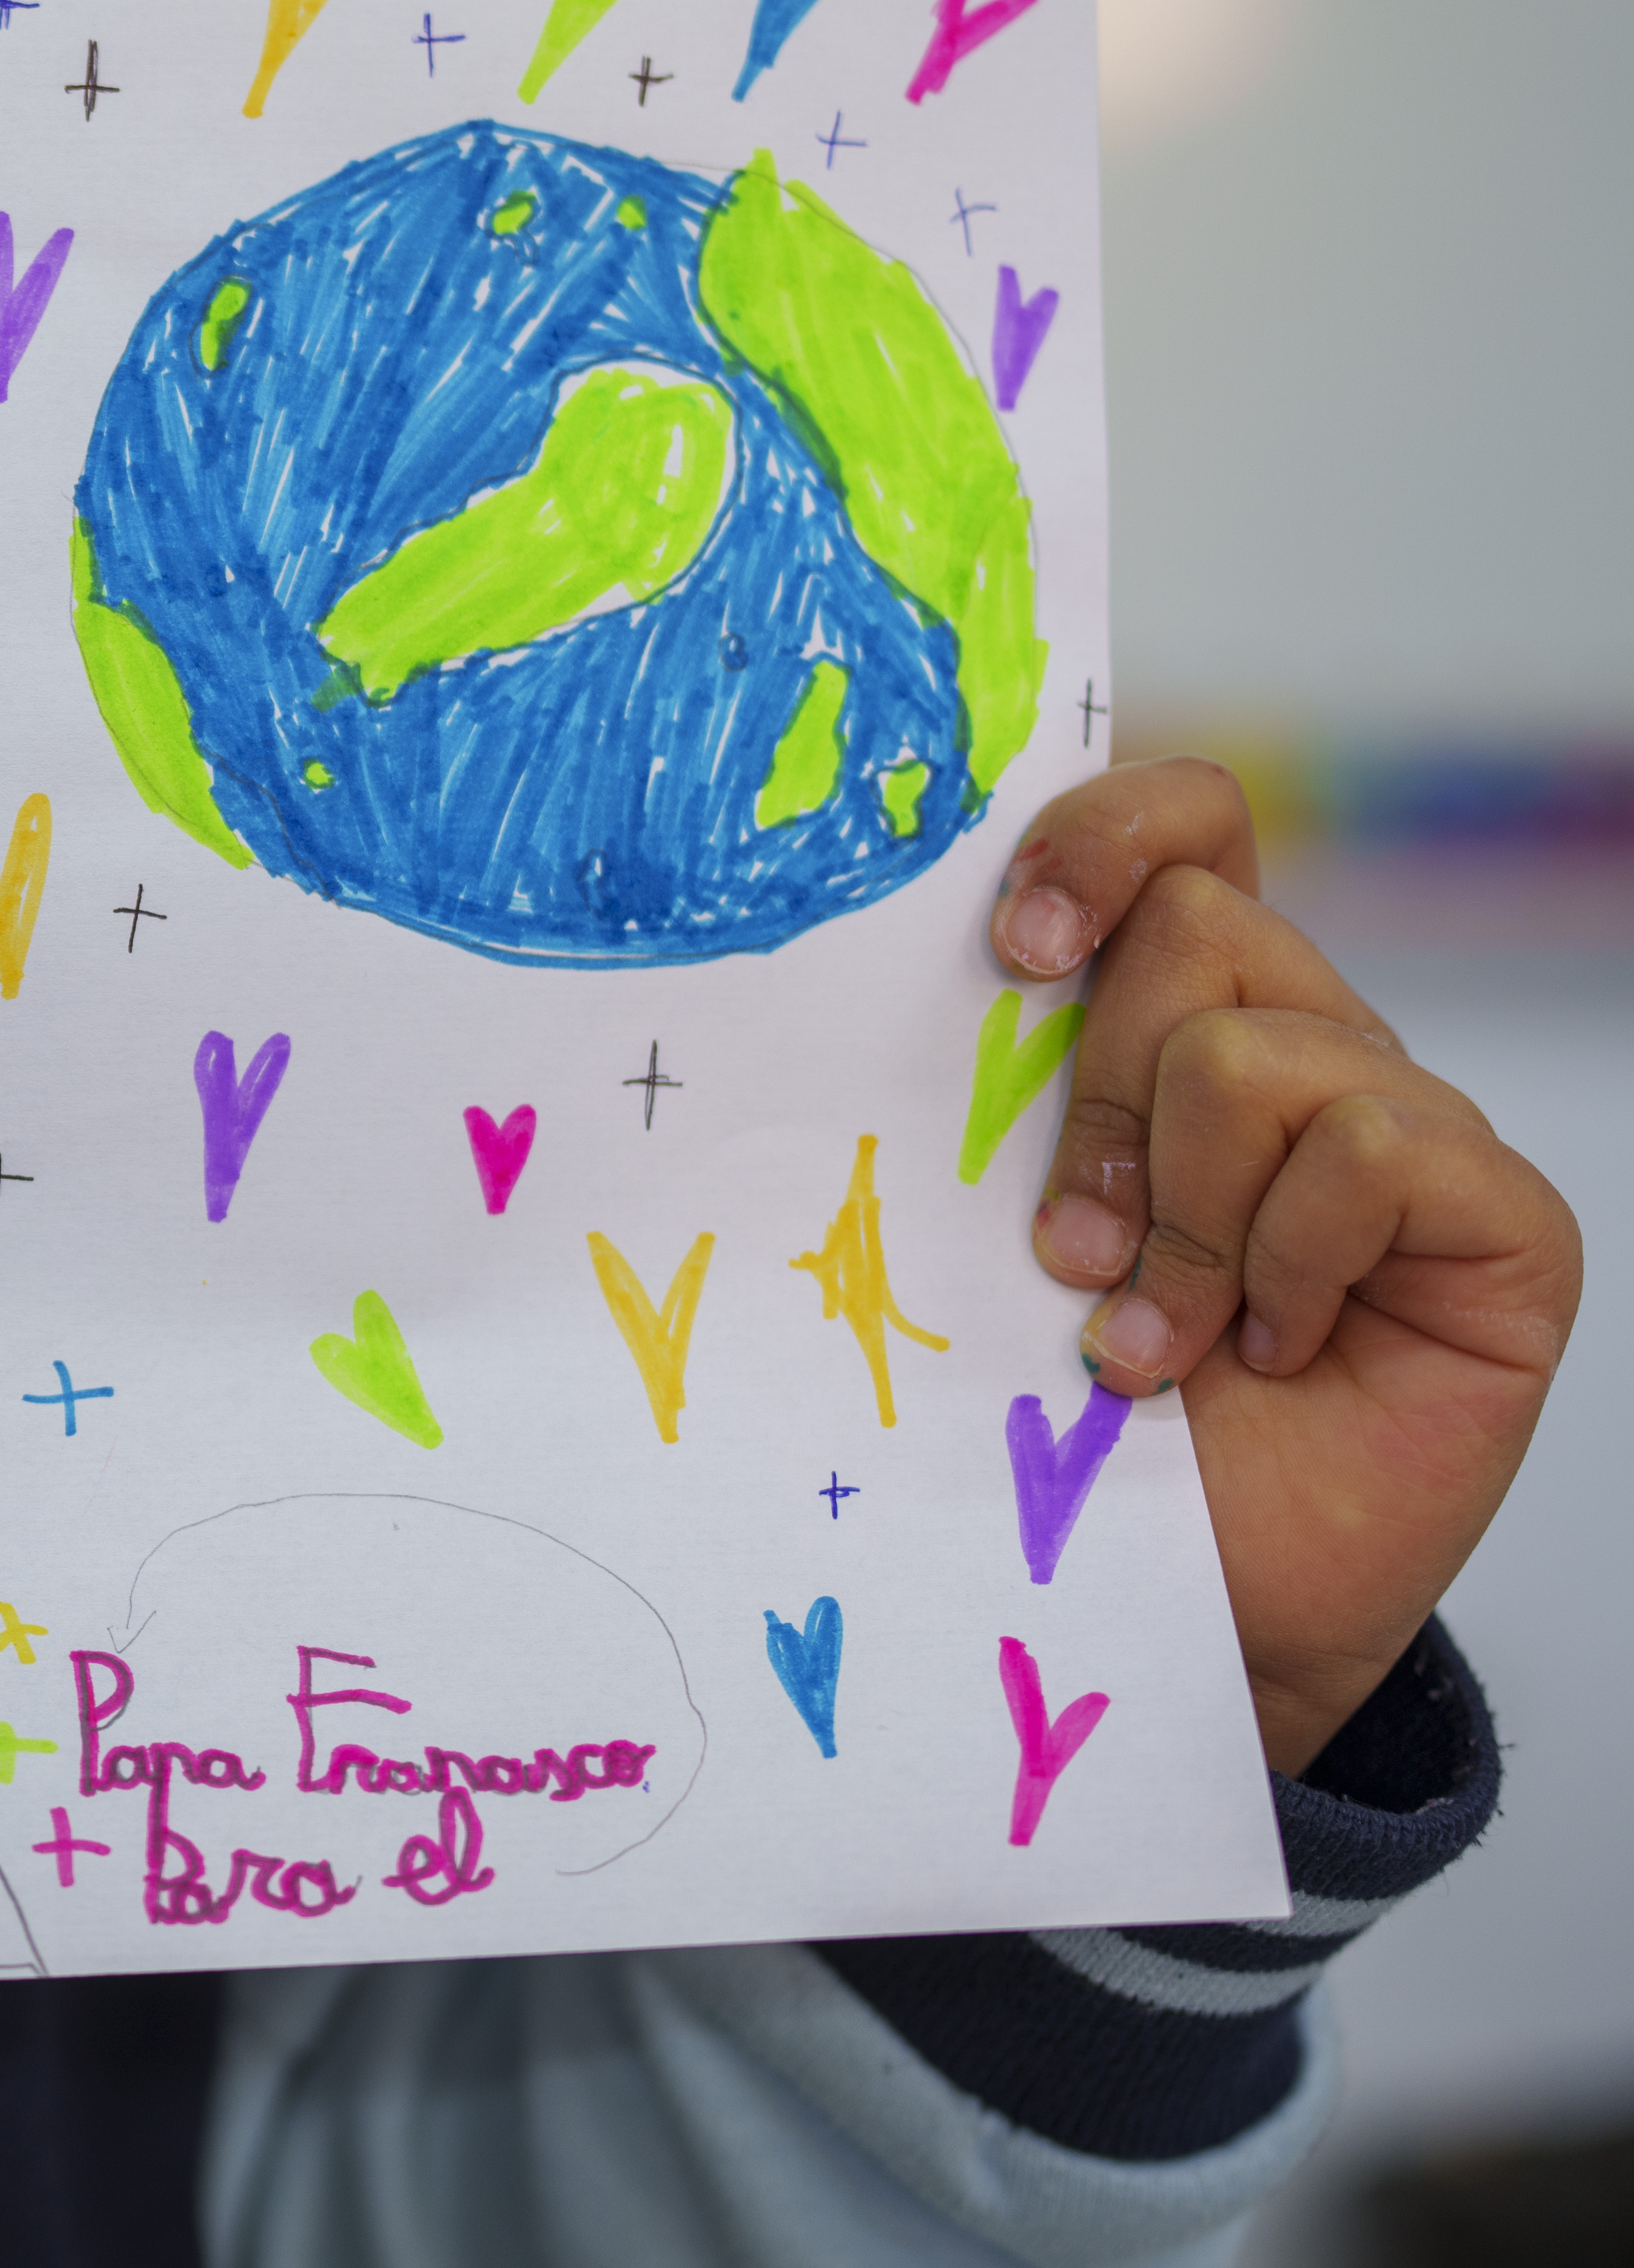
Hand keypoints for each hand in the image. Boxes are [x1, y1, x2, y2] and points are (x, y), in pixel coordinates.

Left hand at [993, 761, 1582, 1773]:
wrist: (1172, 1596)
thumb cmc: (1068, 1413)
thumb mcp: (996, 1228)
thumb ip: (996, 1094)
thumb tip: (923, 971)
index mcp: (1183, 1020)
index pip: (1183, 826)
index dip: (1100, 839)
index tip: (1011, 949)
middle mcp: (1306, 1047)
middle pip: (1198, 923)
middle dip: (1104, 1091)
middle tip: (1071, 1246)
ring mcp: (1412, 1126)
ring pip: (1260, 1048)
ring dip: (1182, 1209)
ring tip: (1155, 1334)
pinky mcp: (1498, 1217)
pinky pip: (1377, 1149)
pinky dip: (1287, 1260)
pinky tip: (1271, 1350)